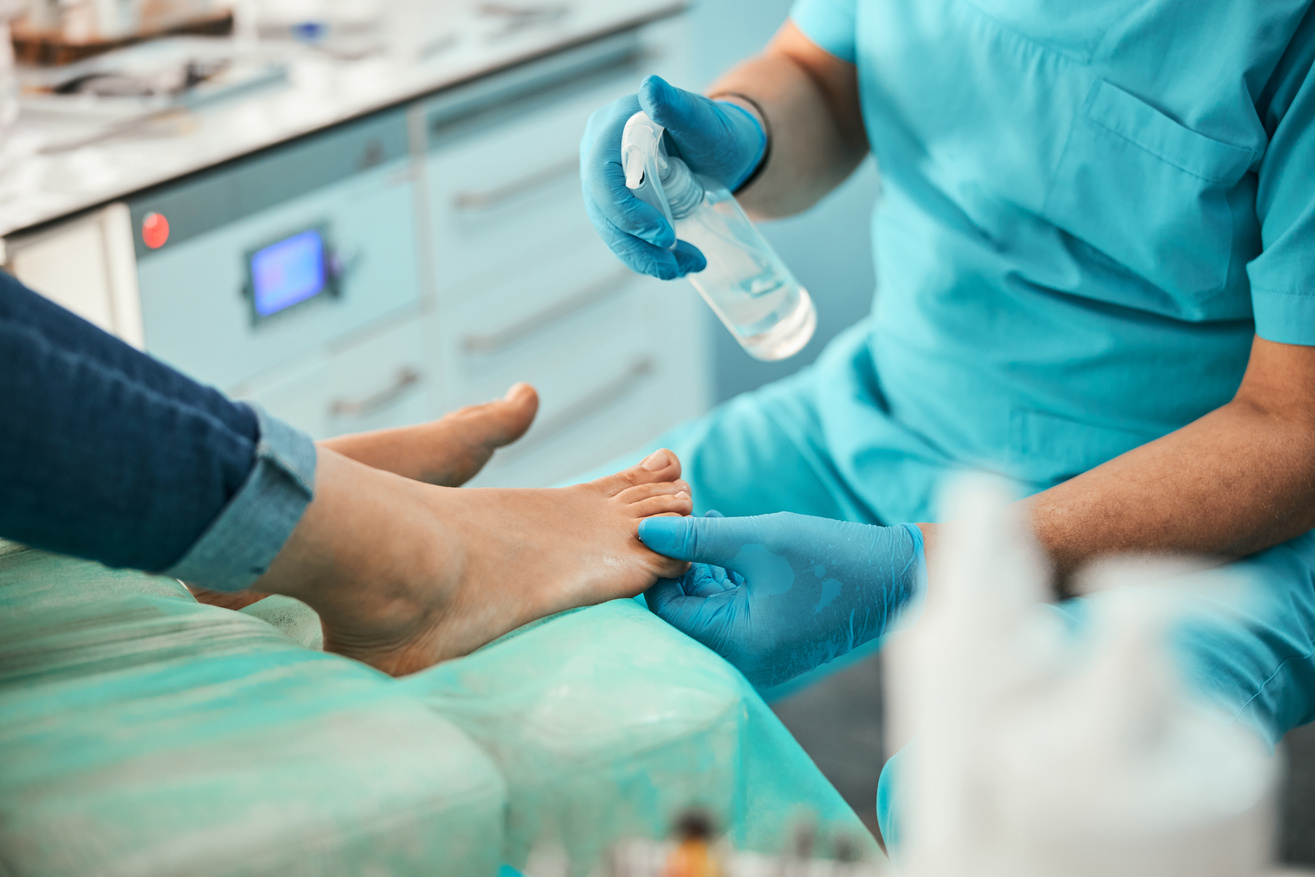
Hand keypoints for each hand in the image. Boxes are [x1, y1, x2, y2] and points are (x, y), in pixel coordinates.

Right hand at [580, 75, 766, 278]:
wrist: (721, 151)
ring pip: (611, 230)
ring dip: (644, 258)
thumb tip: (650, 88)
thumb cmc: (715, 131)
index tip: (665, 235)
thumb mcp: (702, 119)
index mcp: (613, 127)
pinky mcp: (616, 204)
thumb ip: (677, 106)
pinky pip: (621, 237)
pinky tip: (676, 267)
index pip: (602, 175)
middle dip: (638, 245)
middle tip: (677, 265)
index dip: (625, 210)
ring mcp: (605, 181)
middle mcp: (599, 153)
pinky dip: (646, 258)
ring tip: (684, 269)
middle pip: (603, 210)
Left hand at [638, 512, 925, 687]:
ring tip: (705, 518)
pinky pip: (731, 607)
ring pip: (707, 605)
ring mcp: (758, 651)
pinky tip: (725, 534)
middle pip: (683, 610)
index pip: (666, 609)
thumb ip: (698, 537)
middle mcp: (742, 659)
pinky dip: (725, 574)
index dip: (658, 565)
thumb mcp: (759, 539)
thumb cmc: (830, 559)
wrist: (897, 578)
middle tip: (682, 519)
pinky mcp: (771, 638)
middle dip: (679, 563)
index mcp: (734, 644)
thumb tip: (644, 530)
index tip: (662, 526)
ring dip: (701, 564)